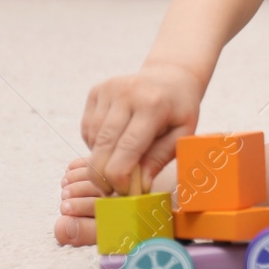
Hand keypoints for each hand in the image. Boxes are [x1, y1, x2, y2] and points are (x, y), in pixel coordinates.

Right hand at [80, 61, 202, 194]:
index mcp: (153, 105)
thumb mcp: (182, 134)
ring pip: (92, 138)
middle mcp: (127, 93)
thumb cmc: (179, 110)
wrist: (171, 76)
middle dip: (102, 175)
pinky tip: (112, 143)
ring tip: (118, 162)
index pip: (128, 148)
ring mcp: (109, 90)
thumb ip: (159, 159)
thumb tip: (140, 186)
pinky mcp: (97, 90)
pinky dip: (95, 143)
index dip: (120, 176)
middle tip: (110, 191)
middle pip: (104, 145)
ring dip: (99, 159)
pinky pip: (87, 128)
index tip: (122, 192)